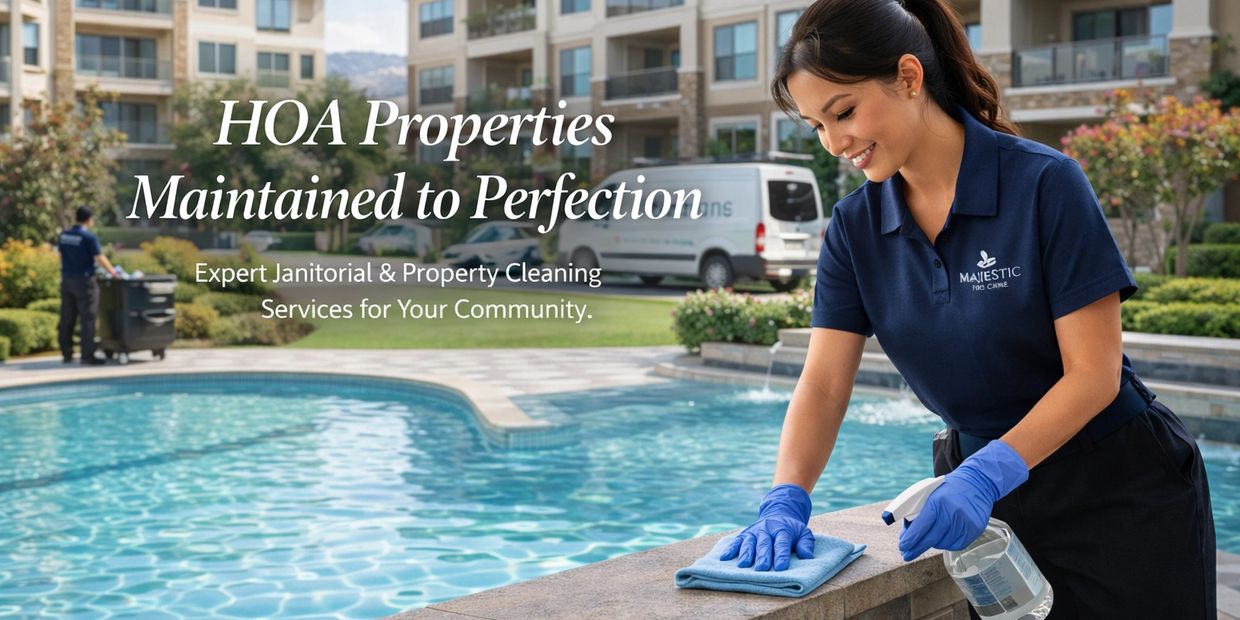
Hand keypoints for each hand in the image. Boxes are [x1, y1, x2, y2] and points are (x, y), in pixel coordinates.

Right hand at [720, 484, 814, 570]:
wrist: (778, 514)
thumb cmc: (792, 530)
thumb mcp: (804, 533)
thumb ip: (806, 543)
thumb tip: (807, 556)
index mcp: (782, 530)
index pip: (782, 543)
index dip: (781, 555)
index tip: (780, 567)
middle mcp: (766, 530)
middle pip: (764, 544)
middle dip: (763, 556)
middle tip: (762, 568)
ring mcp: (754, 531)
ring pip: (749, 542)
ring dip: (746, 553)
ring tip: (744, 565)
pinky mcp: (745, 534)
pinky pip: (736, 541)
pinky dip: (730, 549)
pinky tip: (725, 557)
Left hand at [899, 440, 1027, 560]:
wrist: (977, 483)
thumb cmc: (949, 489)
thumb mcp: (930, 493)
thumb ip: (919, 511)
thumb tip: (907, 533)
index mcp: (937, 502)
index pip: (920, 526)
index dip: (910, 539)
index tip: (903, 547)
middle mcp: (952, 512)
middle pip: (931, 538)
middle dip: (916, 548)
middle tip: (907, 555)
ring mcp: (964, 522)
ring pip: (943, 544)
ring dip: (933, 544)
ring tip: (929, 539)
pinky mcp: (974, 529)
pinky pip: (957, 545)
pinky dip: (948, 544)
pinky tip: (943, 538)